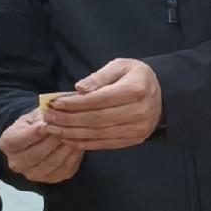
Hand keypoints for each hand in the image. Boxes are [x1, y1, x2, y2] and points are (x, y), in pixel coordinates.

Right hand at [0, 109, 85, 183]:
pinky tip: (77, 144)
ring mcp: (33, 174)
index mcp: (7, 143)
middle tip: (67, 127)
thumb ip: (41, 117)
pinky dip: (73, 156)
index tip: (48, 123)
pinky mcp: (50, 179)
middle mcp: (16, 163)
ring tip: (75, 134)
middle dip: (54, 139)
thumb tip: (50, 121)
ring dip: (66, 148)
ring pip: (53, 162)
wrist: (39, 138)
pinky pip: (65, 168)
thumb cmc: (35, 123)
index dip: (36, 132)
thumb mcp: (34, 115)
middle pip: (38, 153)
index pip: (21, 139)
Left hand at [40, 56, 162, 152]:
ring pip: (98, 134)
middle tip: (47, 117)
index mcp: (136, 89)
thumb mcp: (121, 66)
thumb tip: (79, 88)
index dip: (74, 103)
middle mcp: (138, 112)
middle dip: (68, 119)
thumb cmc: (137, 77)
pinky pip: (105, 144)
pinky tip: (68, 138)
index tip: (54, 103)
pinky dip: (84, 143)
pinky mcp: (134, 140)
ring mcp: (137, 129)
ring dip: (72, 133)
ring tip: (52, 128)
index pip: (98, 99)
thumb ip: (99, 76)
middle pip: (96, 119)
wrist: (163, 95)